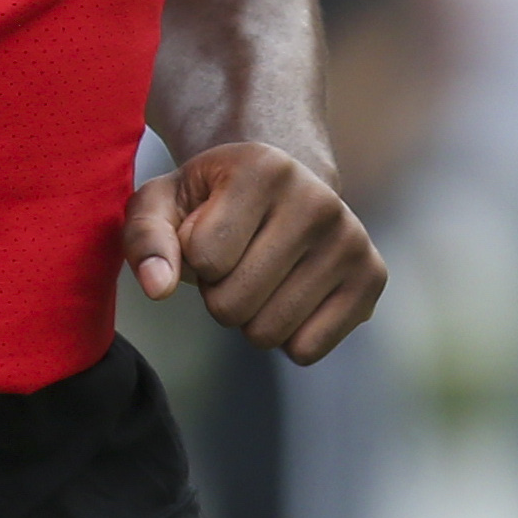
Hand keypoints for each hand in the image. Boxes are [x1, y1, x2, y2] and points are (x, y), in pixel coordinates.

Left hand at [125, 142, 386, 363]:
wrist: (278, 192)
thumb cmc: (209, 201)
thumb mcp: (162, 205)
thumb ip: (145, 239)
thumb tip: (157, 288)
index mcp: (264, 168)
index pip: (203, 258)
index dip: (193, 259)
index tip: (210, 232)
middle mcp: (318, 199)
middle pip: (233, 304)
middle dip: (219, 294)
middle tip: (235, 261)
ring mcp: (351, 239)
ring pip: (268, 333)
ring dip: (250, 317)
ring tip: (261, 274)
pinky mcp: (372, 278)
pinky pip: (306, 350)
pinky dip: (287, 336)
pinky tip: (290, 294)